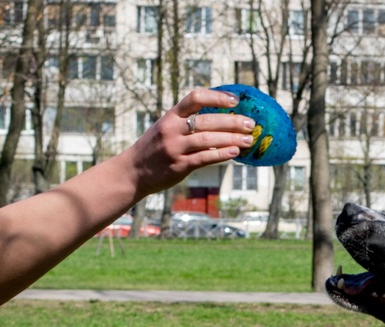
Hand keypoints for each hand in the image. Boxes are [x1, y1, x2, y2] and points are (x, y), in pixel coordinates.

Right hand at [130, 88, 256, 197]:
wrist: (133, 171)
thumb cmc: (156, 148)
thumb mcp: (166, 128)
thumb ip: (187, 122)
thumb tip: (221, 118)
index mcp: (170, 115)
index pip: (195, 98)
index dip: (216, 97)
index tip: (235, 100)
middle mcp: (172, 129)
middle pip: (207, 121)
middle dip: (232, 121)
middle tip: (251, 124)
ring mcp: (175, 148)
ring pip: (208, 140)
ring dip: (231, 139)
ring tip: (249, 140)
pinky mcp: (179, 166)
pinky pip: (204, 158)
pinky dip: (221, 155)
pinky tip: (235, 152)